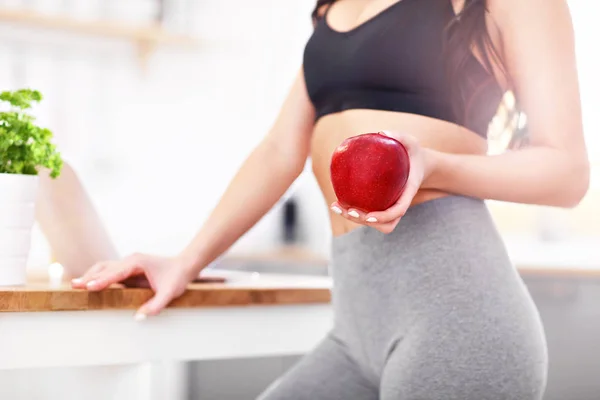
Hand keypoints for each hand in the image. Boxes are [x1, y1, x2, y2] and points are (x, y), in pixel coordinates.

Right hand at [71, 253, 195, 318]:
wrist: (184, 266)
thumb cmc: (177, 278)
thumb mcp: (169, 293)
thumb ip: (156, 305)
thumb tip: (138, 317)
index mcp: (137, 262)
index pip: (115, 272)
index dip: (101, 280)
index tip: (88, 287)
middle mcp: (130, 260)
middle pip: (105, 268)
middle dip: (89, 277)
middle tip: (74, 286)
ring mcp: (127, 263)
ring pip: (104, 268)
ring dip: (90, 276)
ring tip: (75, 285)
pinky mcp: (127, 269)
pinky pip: (109, 272)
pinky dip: (97, 277)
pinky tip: (88, 285)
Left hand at [330, 130, 435, 233]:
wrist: (419, 165)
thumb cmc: (414, 153)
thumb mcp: (412, 142)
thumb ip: (400, 136)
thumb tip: (382, 132)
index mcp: (408, 192)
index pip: (399, 210)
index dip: (383, 216)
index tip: (368, 215)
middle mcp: (400, 203)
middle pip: (385, 224)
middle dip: (365, 221)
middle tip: (348, 210)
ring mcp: (391, 207)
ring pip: (376, 224)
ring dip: (356, 220)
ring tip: (337, 207)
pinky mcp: (381, 206)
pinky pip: (369, 216)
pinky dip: (353, 213)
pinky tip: (338, 203)